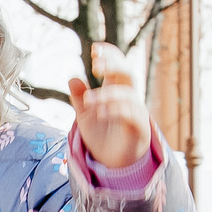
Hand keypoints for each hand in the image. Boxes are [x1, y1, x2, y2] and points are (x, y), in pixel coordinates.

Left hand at [69, 42, 151, 171]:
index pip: (118, 65)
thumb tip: (72, 77)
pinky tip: (100, 113)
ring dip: (107, 95)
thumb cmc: (102, 136)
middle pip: (128, 72)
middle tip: (95, 65)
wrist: (111, 162)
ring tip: (88, 100)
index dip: (110, 54)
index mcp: (116, 89)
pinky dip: (116, 111)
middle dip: (113, 65)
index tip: (94, 49)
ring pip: (128, 95)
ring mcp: (136, 111)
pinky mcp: (139, 128)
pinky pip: (132, 115)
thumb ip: (79, 98)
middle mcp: (128, 97)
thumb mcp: (84, 115)